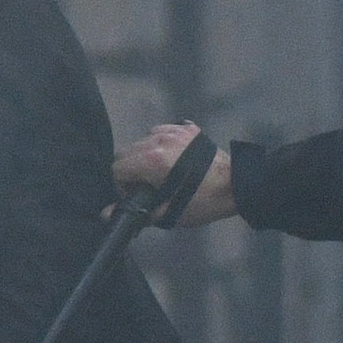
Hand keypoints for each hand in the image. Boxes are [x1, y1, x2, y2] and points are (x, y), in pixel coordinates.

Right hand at [115, 119, 243, 227]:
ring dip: (145, 156)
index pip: (117, 168)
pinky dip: (161, 144)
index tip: (137, 196)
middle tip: (148, 186)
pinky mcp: (187, 127)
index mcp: (151, 161)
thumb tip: (105, 214)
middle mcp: (158, 140)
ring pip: (143, 140)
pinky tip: (174, 158)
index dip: (122, 185)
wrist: (236, 185)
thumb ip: (136, 212)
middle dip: (131, 170)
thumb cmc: (202, 202)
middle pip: (127, 151)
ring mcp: (173, 131)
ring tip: (163, 172)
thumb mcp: (169, 213)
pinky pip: (162, 131)